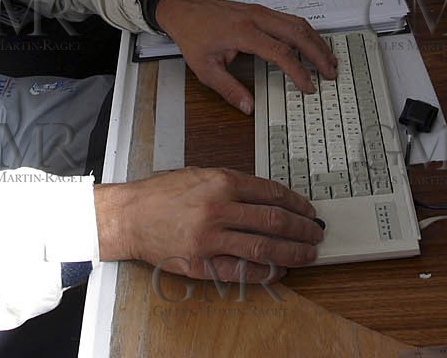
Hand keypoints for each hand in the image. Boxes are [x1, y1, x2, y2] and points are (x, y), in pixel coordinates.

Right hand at [94, 167, 323, 280]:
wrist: (129, 216)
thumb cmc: (162, 194)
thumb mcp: (200, 174)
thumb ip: (232, 183)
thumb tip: (267, 196)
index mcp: (221, 182)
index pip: (271, 193)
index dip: (296, 203)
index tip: (309, 210)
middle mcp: (219, 209)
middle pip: (274, 220)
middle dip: (302, 228)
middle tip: (316, 233)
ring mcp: (210, 239)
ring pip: (263, 247)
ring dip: (292, 252)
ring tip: (309, 254)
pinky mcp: (201, 264)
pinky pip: (241, 271)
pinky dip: (265, 272)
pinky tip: (280, 270)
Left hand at [153, 0, 339, 113]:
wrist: (185, 8)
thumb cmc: (194, 35)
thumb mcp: (204, 68)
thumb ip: (228, 89)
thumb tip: (248, 107)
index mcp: (243, 32)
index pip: (280, 52)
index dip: (298, 71)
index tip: (308, 87)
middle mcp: (257, 18)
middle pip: (298, 34)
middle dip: (318, 54)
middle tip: (331, 73)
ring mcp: (261, 12)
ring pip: (298, 24)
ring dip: (316, 42)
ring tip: (329, 61)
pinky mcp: (262, 11)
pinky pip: (291, 20)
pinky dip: (306, 33)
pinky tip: (312, 45)